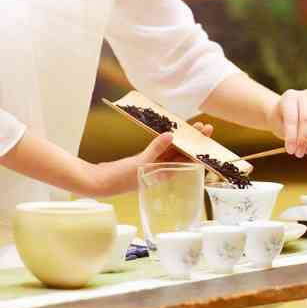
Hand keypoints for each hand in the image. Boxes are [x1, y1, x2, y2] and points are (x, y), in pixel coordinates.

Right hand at [92, 122, 212, 195]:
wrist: (99, 181)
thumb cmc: (120, 178)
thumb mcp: (141, 163)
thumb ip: (156, 149)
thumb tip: (171, 135)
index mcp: (164, 173)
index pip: (187, 160)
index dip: (198, 149)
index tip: (206, 137)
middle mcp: (162, 169)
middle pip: (183, 153)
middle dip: (194, 140)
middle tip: (205, 126)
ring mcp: (153, 164)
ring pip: (173, 149)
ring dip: (183, 138)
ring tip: (194, 126)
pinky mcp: (144, 159)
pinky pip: (160, 147)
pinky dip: (166, 139)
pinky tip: (173, 131)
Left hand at [266, 89, 306, 157]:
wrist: (285, 113)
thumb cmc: (280, 120)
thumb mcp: (278, 126)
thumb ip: (289, 134)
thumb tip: (301, 146)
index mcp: (290, 97)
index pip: (292, 117)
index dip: (292, 136)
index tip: (290, 150)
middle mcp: (305, 96)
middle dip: (303, 139)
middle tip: (299, 153)